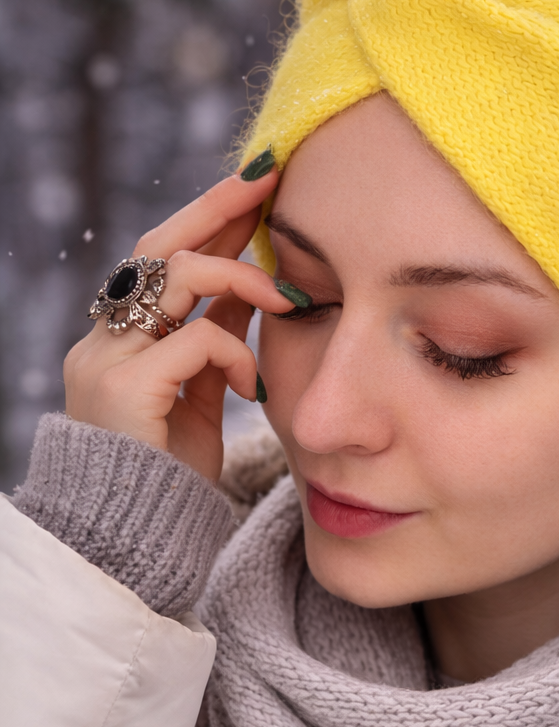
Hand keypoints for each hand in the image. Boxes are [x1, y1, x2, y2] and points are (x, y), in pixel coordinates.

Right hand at [64, 168, 292, 480]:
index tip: (258, 188)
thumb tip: (259, 291)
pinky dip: (235, 355)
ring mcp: (106, 360)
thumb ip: (218, 343)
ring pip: (175, 277)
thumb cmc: (170, 477)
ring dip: (241, 277)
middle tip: (271, 181)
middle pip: (158, 247)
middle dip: (218, 208)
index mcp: (121, 340)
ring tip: (286, 299)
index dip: (209, 220)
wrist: (134, 544)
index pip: (161, 259)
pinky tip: (255, 387)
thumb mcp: (201, 396)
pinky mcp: (125, 389)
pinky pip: (194, 341)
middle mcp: (104, 341)